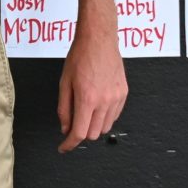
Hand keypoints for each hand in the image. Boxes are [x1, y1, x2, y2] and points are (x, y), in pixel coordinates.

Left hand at [56, 32, 126, 152]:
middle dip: (81, 133)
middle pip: (93, 134)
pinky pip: (114, 116)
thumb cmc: (80, 56)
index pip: (79, 133)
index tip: (64, 147)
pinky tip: (97, 105)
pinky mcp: (124, 93)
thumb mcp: (64, 82)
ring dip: (93, 126)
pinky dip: (104, 117)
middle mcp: (104, 101)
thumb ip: (64, 108)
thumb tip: (65, 128)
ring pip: (105, 127)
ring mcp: (116, 98)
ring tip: (85, 110)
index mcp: (87, 98)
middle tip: (72, 123)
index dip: (69, 144)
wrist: (99, 40)